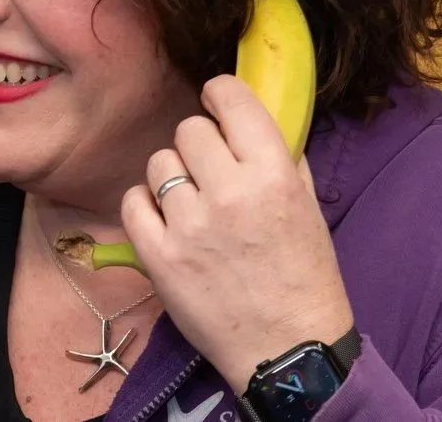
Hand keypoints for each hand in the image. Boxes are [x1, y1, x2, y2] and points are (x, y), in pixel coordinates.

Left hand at [119, 74, 354, 393]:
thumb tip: (249, 119)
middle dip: (198, 146)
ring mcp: (189, 224)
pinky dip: (145, 208)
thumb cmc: (304, 276)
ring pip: (159, 164)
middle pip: (188, 130)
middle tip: (209, 171)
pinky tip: (166, 223)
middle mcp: (230, 193)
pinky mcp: (158, 254)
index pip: (233, 101)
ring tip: (191, 205)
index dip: (219, 94)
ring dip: (172, 178)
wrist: (287, 347)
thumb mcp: (308, 208)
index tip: (215, 101)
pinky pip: (133, 202)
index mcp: (274, 176)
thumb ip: (281, 159)